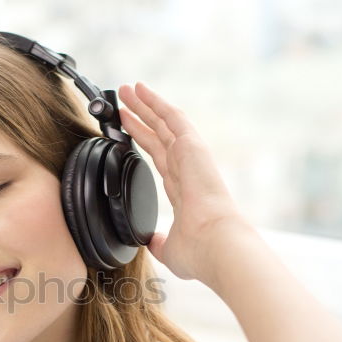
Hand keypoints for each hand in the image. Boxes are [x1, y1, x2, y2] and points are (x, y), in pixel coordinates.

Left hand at [118, 82, 249, 284]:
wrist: (215, 244)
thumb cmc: (200, 251)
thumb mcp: (170, 249)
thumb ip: (158, 241)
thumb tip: (150, 242)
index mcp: (184, 190)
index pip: (161, 159)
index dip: (145, 143)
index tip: (131, 132)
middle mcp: (187, 169)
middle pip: (160, 136)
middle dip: (142, 119)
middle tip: (126, 103)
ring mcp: (191, 156)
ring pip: (164, 122)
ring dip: (145, 105)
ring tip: (128, 90)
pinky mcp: (193, 146)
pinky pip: (172, 117)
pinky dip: (156, 102)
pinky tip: (142, 91)